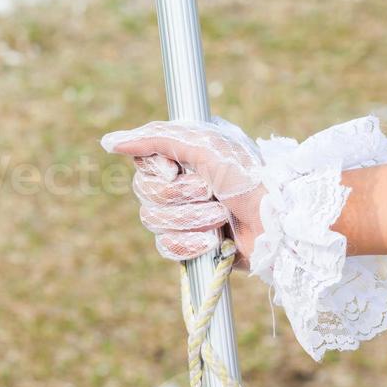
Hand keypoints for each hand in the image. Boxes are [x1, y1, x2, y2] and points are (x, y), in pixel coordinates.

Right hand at [101, 117, 265, 265]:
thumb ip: (155, 139)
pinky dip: (190, 244)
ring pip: (153, 221)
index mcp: (183, 154)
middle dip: (181, 198)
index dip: (158, 171)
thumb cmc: (247, 177)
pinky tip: (213, 242)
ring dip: (191, 220)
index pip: (142, 162)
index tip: (177, 169)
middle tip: (210, 193)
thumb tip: (108, 142)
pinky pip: (166, 247)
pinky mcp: (192, 243)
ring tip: (220, 218)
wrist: (278, 224)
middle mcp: (181, 181)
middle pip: (145, 194)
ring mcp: (185, 213)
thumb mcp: (203, 144)